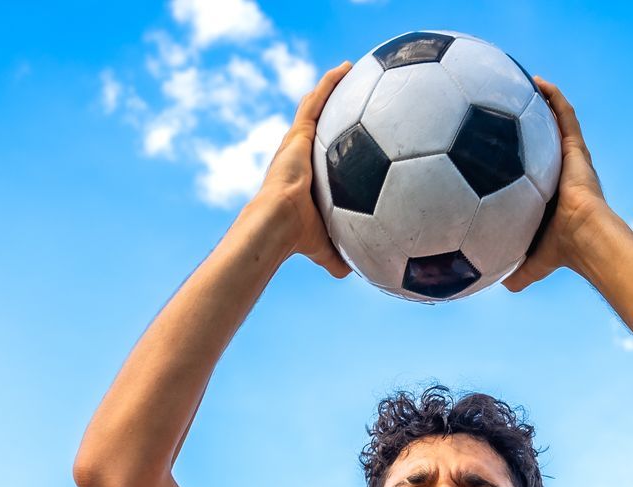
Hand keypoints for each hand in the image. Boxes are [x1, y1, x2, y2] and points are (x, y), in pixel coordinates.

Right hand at [248, 63, 352, 278]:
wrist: (278, 224)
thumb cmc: (297, 238)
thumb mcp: (324, 246)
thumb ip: (338, 255)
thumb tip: (355, 273)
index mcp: (304, 176)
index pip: (321, 154)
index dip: (333, 141)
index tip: (347, 133)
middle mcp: (299, 155)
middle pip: (318, 124)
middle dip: (332, 107)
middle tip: (353, 92)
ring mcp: (297, 142)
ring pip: (316, 106)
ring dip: (331, 88)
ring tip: (349, 70)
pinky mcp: (298, 134)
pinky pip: (316, 101)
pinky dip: (330, 83)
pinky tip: (346, 68)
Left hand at [504, 78, 611, 291]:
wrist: (584, 238)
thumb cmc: (561, 252)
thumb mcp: (531, 262)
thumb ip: (516, 272)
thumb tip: (499, 285)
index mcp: (551, 194)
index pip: (535, 171)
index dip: (523, 158)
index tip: (503, 148)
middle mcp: (561, 172)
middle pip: (545, 142)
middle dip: (530, 124)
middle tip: (507, 108)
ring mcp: (571, 158)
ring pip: (556, 122)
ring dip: (542, 102)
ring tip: (521, 84)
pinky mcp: (576, 148)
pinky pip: (564, 114)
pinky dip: (553, 96)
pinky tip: (535, 81)